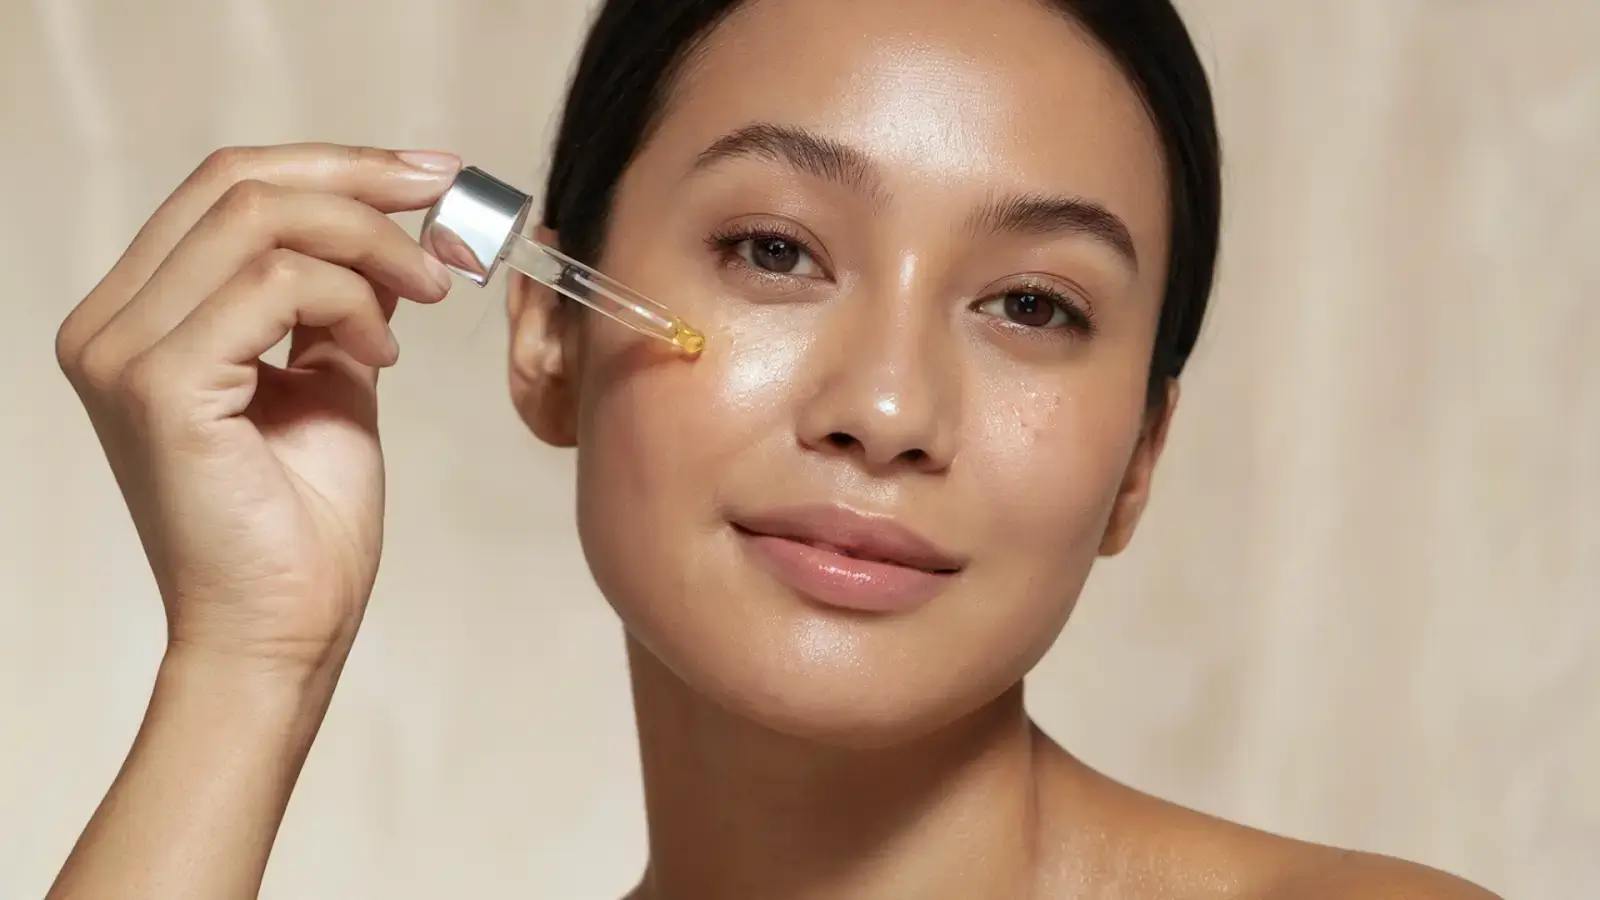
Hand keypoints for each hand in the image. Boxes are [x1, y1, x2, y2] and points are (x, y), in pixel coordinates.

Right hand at [55, 143, 460, 672]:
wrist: (285, 634)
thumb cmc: (305, 527)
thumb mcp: (333, 380)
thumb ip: (341, 301)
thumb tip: (389, 230)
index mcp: (137, 315)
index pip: (225, 190)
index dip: (335, 164)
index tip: (429, 175)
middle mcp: (110, 324)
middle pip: (236, 183)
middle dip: (361, 180)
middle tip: (446, 204)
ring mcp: (124, 353)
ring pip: (259, 220)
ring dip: (369, 246)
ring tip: (424, 298)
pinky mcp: (160, 387)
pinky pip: (271, 288)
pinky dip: (349, 303)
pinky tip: (381, 355)